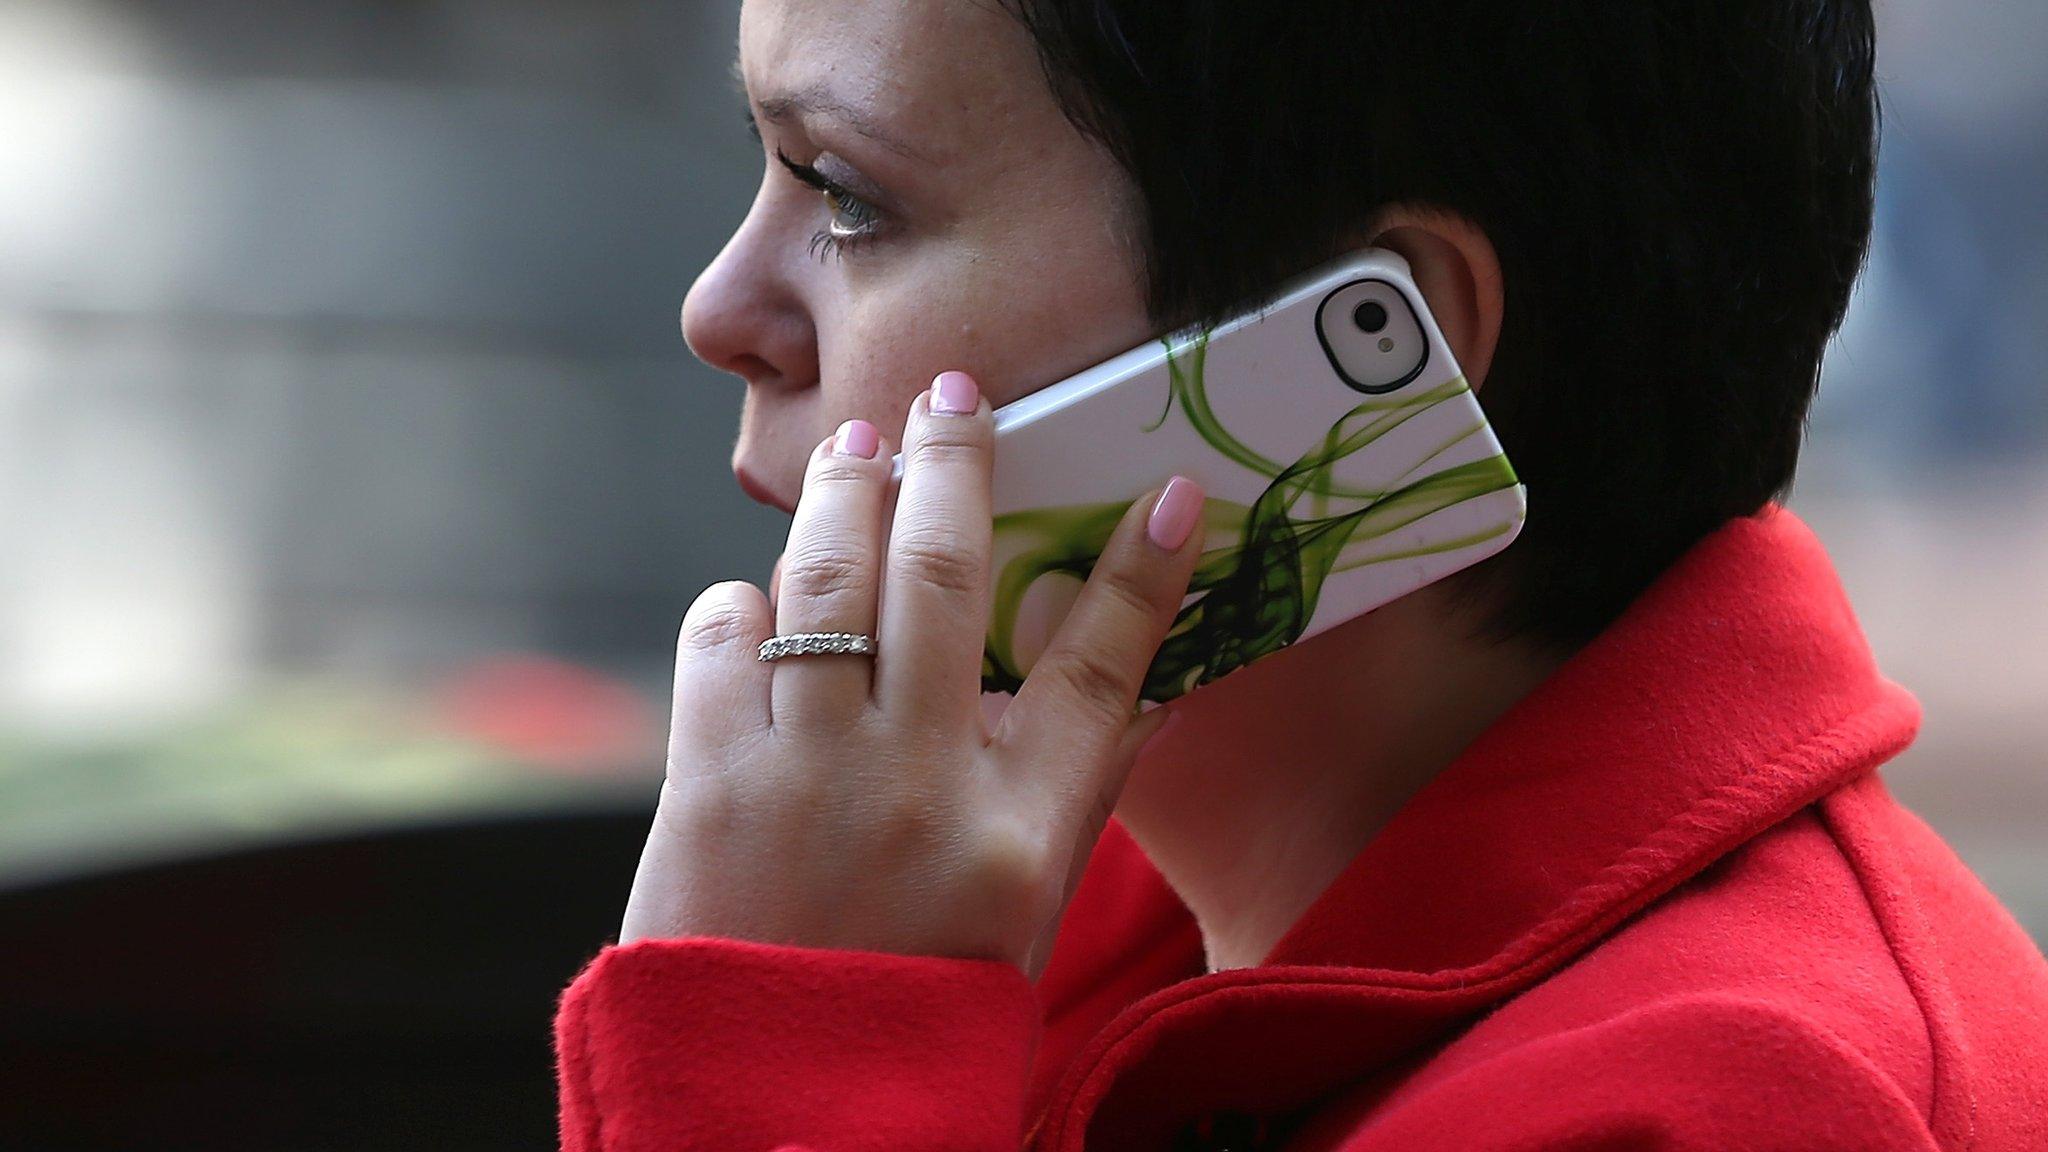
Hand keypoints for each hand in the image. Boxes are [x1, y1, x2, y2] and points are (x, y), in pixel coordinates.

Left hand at [620, 370, 1205, 978]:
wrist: (771, 1104)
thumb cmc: (913, 1006)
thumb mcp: (1024, 917)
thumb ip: (1074, 796)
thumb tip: (1145, 694)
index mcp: (1018, 831)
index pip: (1102, 669)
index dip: (1142, 573)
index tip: (1170, 493)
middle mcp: (920, 786)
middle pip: (946, 579)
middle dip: (957, 467)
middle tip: (957, 399)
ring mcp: (807, 776)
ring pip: (829, 582)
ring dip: (848, 495)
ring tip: (862, 448)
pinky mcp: (704, 780)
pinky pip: (723, 637)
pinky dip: (742, 604)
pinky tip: (760, 605)